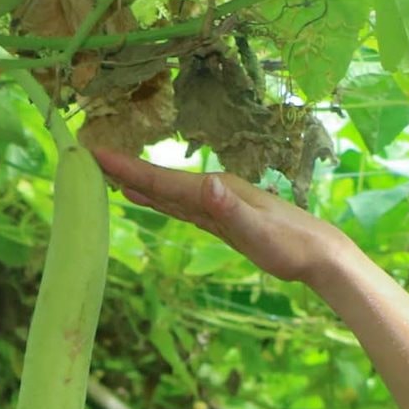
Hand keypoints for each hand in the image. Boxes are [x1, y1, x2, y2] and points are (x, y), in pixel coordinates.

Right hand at [90, 148, 348, 284]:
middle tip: (88, 158)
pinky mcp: (221, 220)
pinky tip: (148, 198)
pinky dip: (160, 200)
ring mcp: (217, 204)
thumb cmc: (291, 245)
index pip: (164, 180)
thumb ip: (230, 209)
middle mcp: (213, 191)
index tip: (96, 154)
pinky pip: (181, 206)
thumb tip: (206, 185)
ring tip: (108, 175)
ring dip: (139, 183)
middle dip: (126, 170)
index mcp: (215, 190)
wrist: (319, 254)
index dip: (129, 169)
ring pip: (169, 192)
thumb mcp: (258, 231)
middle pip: (161, 181)